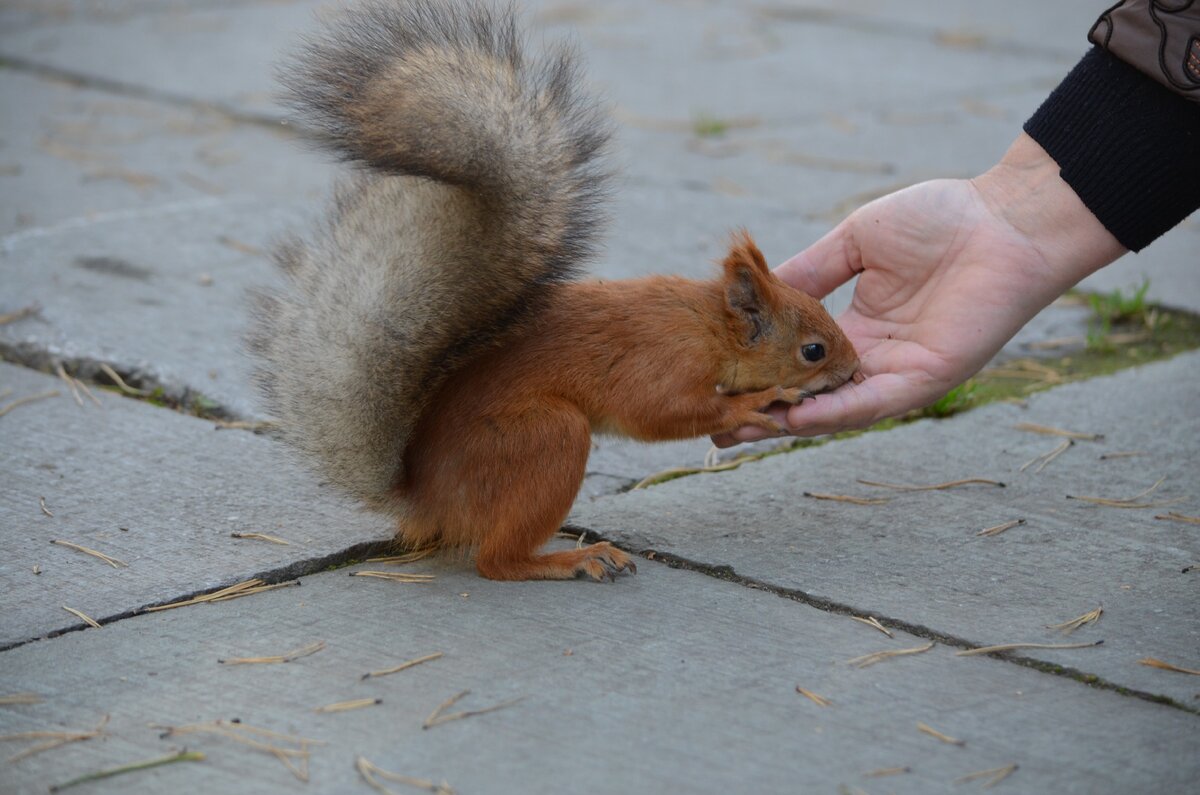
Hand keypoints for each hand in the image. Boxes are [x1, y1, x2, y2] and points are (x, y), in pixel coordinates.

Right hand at [714, 133, 1124, 445]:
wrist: (1005, 218)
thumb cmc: (939, 219)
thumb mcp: (854, 242)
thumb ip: (810, 271)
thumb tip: (757, 291)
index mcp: (858, 327)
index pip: (800, 362)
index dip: (761, 375)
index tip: (717, 383)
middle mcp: (875, 358)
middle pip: (811, 396)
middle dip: (765, 413)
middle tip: (716, 426)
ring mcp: (900, 372)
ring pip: (837, 409)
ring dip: (791, 422)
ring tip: (744, 428)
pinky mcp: (927, 378)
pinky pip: (874, 403)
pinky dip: (836, 413)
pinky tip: (798, 417)